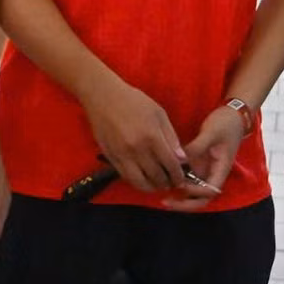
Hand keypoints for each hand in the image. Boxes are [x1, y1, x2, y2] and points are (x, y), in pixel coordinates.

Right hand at [83, 77, 186, 191]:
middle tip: (172, 182)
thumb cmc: (133, 101)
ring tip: (158, 184)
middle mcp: (137, 149)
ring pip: (139, 182)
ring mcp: (122, 155)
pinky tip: (143, 178)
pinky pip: (126, 177)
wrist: (103, 97)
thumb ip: (171, 137)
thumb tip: (181, 159)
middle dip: (167, 183)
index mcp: (152, 136)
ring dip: (151, 187)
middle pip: (156, 176)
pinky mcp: (110, 158)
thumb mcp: (159, 113)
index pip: (170, 165)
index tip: (181, 178)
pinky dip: (137, 181)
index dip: (178, 175)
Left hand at [167, 103, 245, 210]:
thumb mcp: (211, 132)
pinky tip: (162, 178)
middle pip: (201, 198)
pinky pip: (187, 178)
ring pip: (193, 191)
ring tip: (160, 193)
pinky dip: (177, 181)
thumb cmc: (225, 123)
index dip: (196, 193)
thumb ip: (197, 147)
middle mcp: (213, 174)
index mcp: (221, 169)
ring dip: (179, 196)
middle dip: (184, 204)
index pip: (210, 191)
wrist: (232, 114)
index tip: (182, 185)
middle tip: (165, 202)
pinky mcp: (198, 164)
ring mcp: (205, 170)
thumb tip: (180, 160)